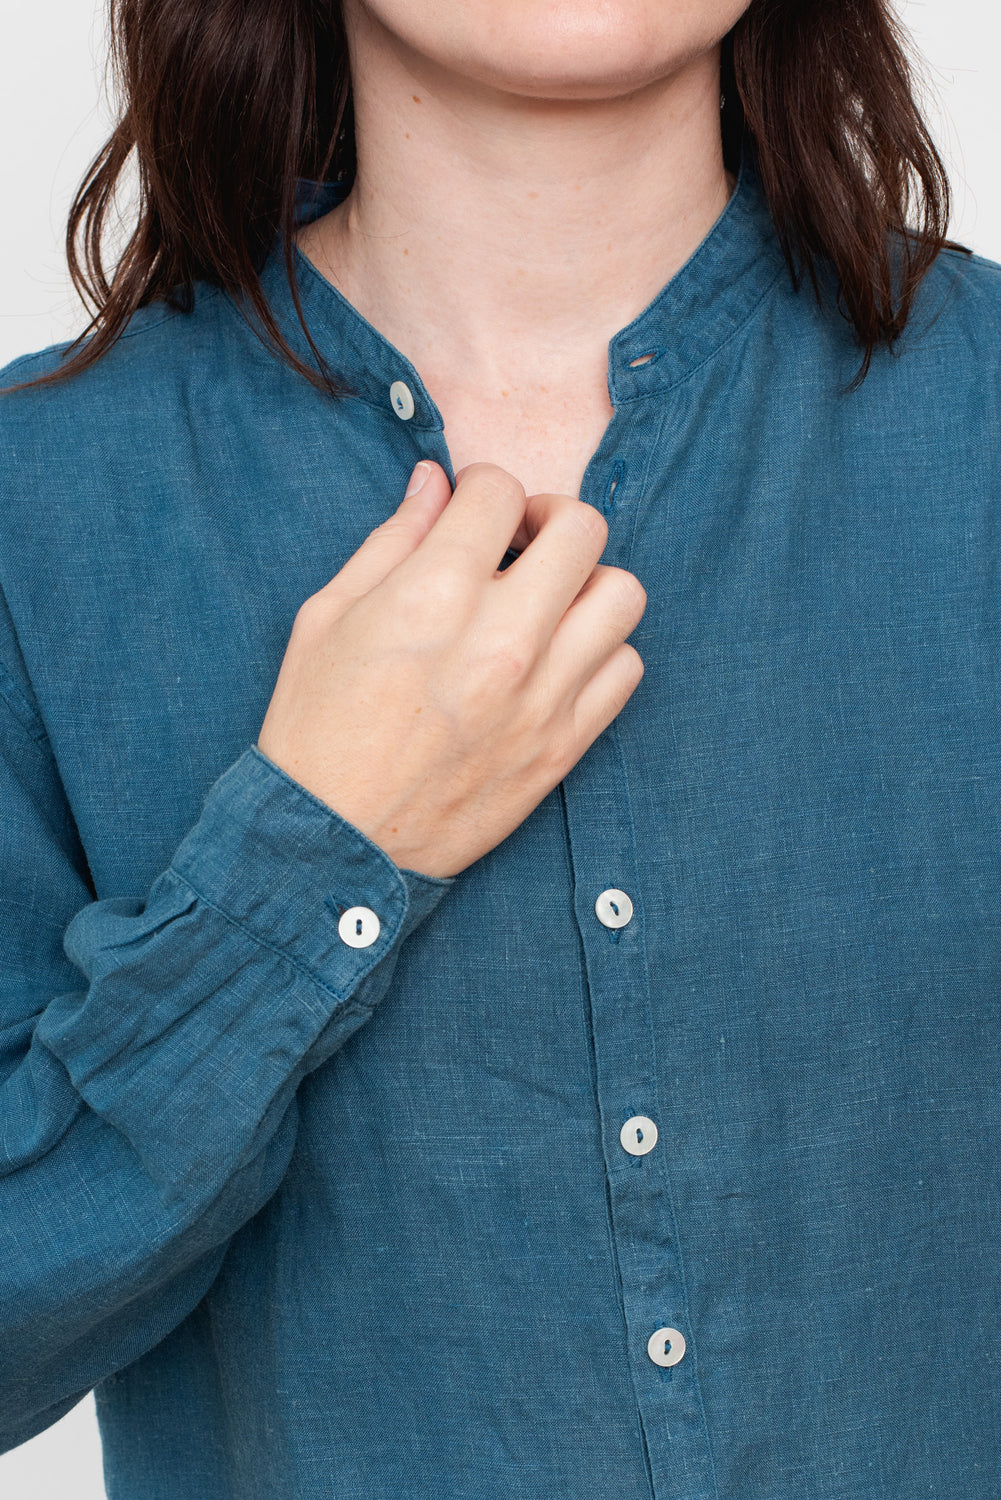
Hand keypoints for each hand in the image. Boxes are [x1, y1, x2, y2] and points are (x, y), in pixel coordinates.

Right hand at [256, 460, 645, 877]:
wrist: (334, 842)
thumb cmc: (317, 728)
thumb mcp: (327, 617)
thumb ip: (391, 541)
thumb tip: (433, 482)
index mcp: (433, 595)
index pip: (500, 492)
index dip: (482, 489)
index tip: (471, 512)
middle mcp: (501, 639)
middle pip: (582, 529)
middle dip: (548, 518)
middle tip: (519, 542)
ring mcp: (542, 696)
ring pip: (623, 595)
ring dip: (587, 583)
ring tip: (547, 601)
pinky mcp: (564, 746)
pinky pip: (626, 669)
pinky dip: (601, 650)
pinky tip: (558, 657)